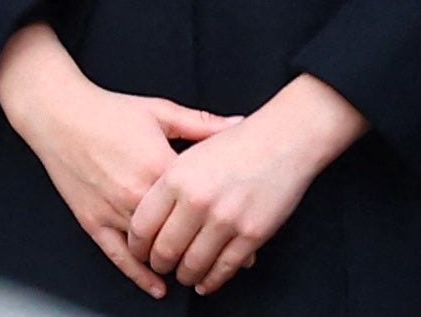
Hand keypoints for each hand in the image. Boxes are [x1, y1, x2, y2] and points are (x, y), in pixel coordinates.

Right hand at [0, 24, 227, 296]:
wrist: (59, 112)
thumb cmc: (109, 111)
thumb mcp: (160, 112)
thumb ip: (202, 124)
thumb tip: (240, 124)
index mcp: (159, 168)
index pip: (202, 205)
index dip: (226, 222)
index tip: (249, 236)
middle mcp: (137, 196)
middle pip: (179, 235)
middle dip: (206, 249)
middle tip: (230, 260)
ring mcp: (113, 212)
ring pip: (152, 251)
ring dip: (176, 263)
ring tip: (199, 271)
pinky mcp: (93, 222)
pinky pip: (119, 257)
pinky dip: (139, 275)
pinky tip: (157, 285)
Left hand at [124, 76, 362, 295]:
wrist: (282, 139)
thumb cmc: (237, 143)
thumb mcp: (190, 151)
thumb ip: (165, 181)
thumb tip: (146, 212)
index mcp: (176, 177)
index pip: (142, 225)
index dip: (137, 245)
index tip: (139, 250)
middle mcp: (197, 200)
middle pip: (165, 250)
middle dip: (159, 264)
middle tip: (160, 265)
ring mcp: (225, 219)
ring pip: (193, 265)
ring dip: (185, 275)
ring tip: (183, 274)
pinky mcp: (251, 235)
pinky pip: (224, 268)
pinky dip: (212, 280)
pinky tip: (206, 281)